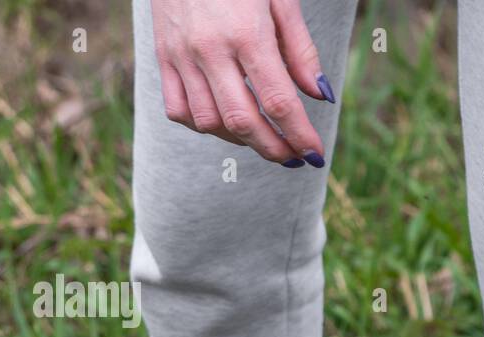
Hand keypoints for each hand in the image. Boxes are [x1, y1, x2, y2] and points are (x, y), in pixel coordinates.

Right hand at [151, 0, 335, 166]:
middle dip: (273, 149)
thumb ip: (301, 49)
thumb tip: (321, 96)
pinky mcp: (162, 56)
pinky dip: (204, 125)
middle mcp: (210, 48)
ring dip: (241, 141)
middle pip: (243, 121)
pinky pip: (178, 110)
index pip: (278, 101)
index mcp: (246, 32)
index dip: (299, 135)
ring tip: (263, 138)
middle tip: (293, 158)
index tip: (315, 155)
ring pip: (209, 122)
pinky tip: (225, 121)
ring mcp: (181, 55)